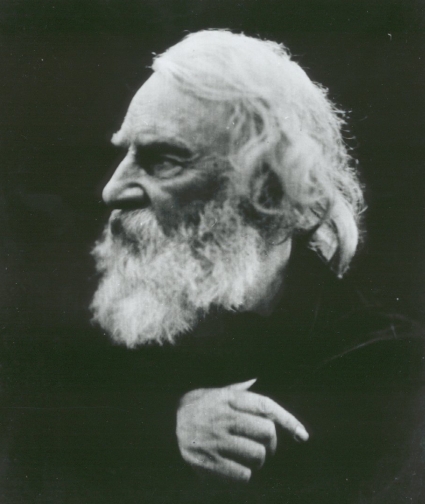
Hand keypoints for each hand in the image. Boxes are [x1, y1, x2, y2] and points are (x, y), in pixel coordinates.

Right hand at [176, 379, 308, 481]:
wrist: (164, 423)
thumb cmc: (198, 406)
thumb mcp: (216, 392)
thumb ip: (238, 389)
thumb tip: (255, 380)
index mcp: (229, 399)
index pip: (266, 406)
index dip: (288, 420)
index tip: (303, 435)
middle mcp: (225, 417)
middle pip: (267, 432)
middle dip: (273, 443)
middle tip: (268, 447)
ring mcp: (216, 439)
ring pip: (257, 455)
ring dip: (260, 460)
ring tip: (252, 458)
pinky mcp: (208, 460)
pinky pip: (242, 474)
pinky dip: (246, 474)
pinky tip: (238, 468)